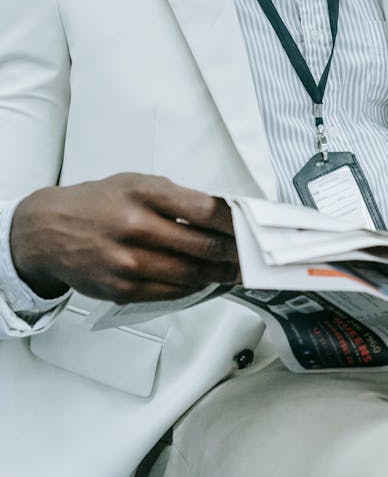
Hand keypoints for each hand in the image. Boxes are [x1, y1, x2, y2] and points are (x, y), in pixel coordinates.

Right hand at [9, 173, 239, 302]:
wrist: (47, 231)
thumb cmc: (98, 204)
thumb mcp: (137, 184)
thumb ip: (176, 198)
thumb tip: (220, 214)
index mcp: (144, 193)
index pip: (204, 209)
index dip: (234, 223)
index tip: (250, 228)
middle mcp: (136, 226)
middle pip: (201, 245)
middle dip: (233, 253)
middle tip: (251, 256)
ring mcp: (128, 260)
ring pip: (189, 274)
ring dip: (218, 275)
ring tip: (234, 272)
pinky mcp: (121, 287)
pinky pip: (169, 292)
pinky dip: (193, 288)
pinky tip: (204, 281)